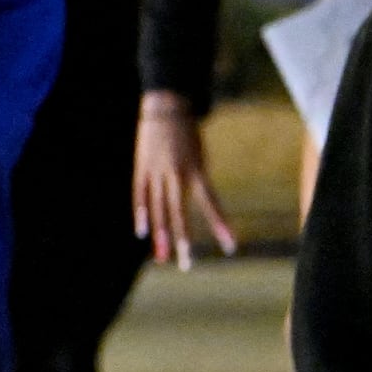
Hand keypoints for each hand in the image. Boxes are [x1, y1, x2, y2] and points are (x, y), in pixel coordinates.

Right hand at [133, 95, 236, 268]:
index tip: (231, 247)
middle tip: (186, 265)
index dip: (220, 225)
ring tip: (161, 257)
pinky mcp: (142, 169)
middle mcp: (177, 173)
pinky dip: (142, 214)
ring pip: (159, 209)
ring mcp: (157, 171)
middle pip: (179, 213)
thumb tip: (193, 206)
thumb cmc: (187, 134)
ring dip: (160, 234)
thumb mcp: (199, 156)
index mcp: (196, 169)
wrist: (166, 107)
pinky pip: (140, 196)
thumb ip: (196, 182)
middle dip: (182, 240)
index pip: (211, 203)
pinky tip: (142, 233)